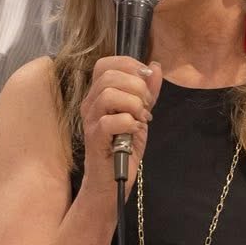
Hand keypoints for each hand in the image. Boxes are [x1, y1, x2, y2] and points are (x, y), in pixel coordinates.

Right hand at [77, 55, 162, 194]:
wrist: (112, 180)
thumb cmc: (124, 147)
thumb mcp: (141, 114)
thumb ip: (148, 91)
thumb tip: (155, 66)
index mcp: (99, 93)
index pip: (106, 63)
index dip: (130, 65)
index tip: (147, 81)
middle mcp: (90, 103)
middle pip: (109, 76)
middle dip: (137, 86)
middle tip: (146, 106)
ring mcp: (90, 120)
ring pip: (108, 94)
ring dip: (133, 105)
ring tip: (141, 119)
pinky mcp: (94, 138)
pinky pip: (110, 121)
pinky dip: (129, 123)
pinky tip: (134, 132)